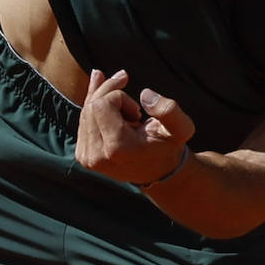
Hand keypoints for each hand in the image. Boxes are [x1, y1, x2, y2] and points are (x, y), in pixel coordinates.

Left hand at [75, 68, 194, 185]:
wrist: (158, 170)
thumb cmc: (168, 146)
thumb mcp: (181, 128)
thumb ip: (168, 110)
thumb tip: (144, 94)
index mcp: (117, 149)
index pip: (102, 103)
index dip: (120, 98)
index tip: (137, 112)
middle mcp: (96, 156)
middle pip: (92, 105)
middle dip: (113, 98)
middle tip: (133, 109)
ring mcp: (87, 158)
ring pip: (85, 110)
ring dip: (107, 104)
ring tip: (126, 115)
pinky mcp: (82, 155)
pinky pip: (82, 120)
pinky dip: (96, 109)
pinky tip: (112, 108)